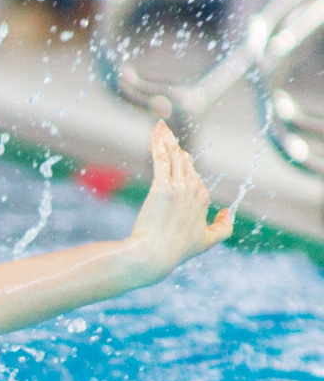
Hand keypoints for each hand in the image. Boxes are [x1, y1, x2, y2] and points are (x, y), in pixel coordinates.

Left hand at [127, 121, 233, 282]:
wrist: (153, 255)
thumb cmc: (176, 250)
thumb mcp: (207, 241)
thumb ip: (223, 228)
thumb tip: (227, 213)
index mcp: (203, 198)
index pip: (193, 174)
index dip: (182, 164)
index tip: (173, 152)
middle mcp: (193, 189)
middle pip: (184, 160)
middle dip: (173, 145)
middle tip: (163, 130)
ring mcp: (178, 187)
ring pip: (173, 156)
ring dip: (166, 138)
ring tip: (159, 126)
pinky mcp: (160, 187)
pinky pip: (160, 159)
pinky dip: (159, 143)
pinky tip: (156, 131)